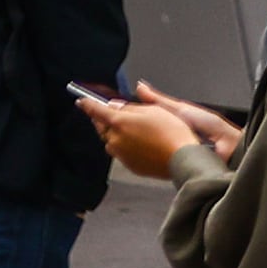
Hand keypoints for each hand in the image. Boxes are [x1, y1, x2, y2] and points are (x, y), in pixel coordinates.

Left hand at [77, 82, 235, 181]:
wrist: (184, 159)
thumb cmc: (173, 132)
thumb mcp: (153, 109)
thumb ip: (129, 107)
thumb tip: (114, 106)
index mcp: (118, 122)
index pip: (95, 110)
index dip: (87, 104)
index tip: (81, 101)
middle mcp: (115, 139)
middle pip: (102, 127)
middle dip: (106, 120)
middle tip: (117, 115)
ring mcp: (122, 154)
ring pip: (112, 141)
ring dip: (118, 135)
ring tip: (138, 132)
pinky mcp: (131, 166)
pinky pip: (123, 153)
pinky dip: (128, 147)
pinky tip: (144, 145)